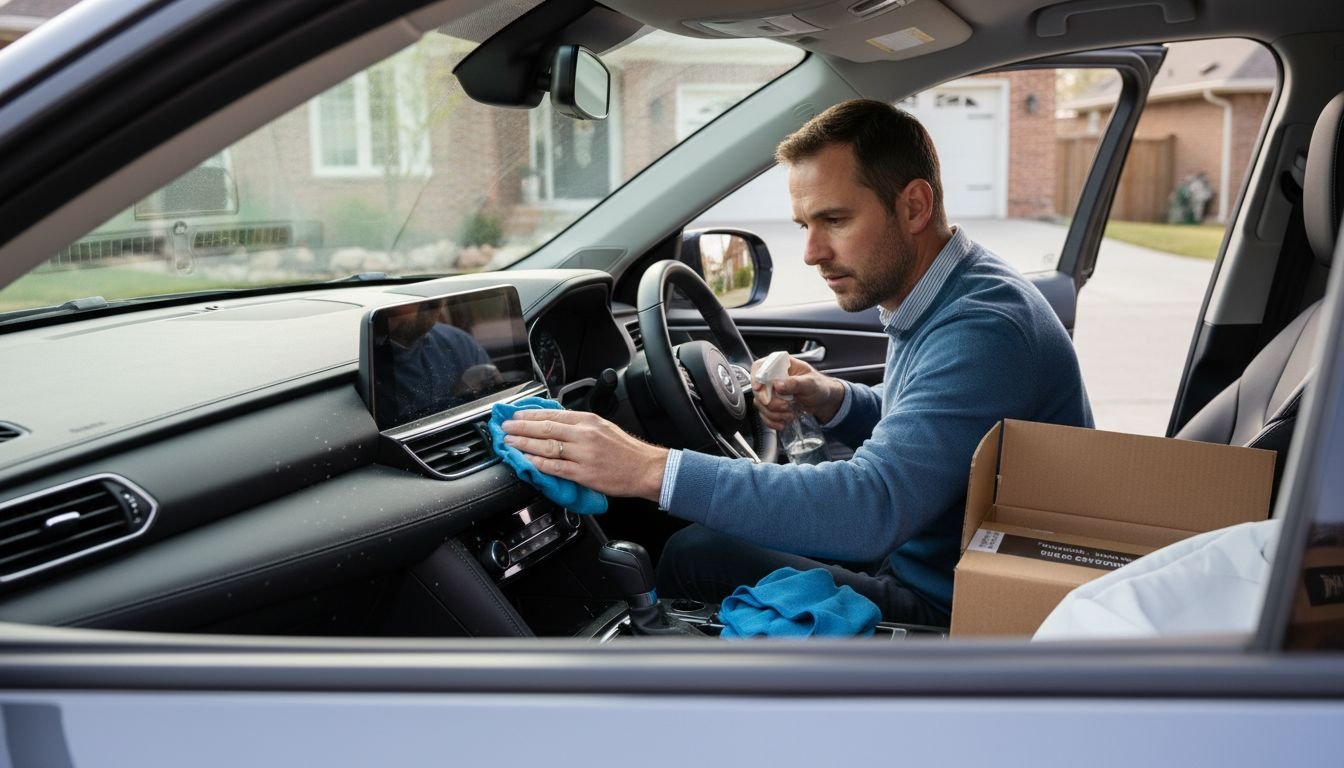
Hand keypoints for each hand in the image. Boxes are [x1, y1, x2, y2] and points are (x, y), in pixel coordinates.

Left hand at [501, 410, 667, 501]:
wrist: (645, 468)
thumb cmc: (625, 449)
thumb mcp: (603, 426)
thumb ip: (579, 424)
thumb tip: (554, 422)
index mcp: (588, 420)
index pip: (552, 414)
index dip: (530, 415)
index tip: (515, 415)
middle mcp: (584, 434)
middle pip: (545, 428)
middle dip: (521, 428)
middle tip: (505, 428)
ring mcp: (583, 454)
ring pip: (547, 447)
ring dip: (524, 444)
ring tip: (510, 443)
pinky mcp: (584, 473)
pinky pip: (556, 467)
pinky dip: (538, 464)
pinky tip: (527, 461)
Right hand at [749, 355, 845, 429]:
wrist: (824, 401)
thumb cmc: (819, 386)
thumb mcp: (811, 383)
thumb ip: (795, 383)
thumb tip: (778, 385)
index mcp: (781, 365)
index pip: (760, 367)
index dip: (756, 378)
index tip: (760, 389)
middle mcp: (773, 377)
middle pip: (758, 389)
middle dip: (771, 402)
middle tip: (785, 406)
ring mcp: (771, 392)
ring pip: (760, 404)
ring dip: (774, 413)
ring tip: (790, 414)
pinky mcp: (772, 405)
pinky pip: (764, 414)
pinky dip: (772, 421)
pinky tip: (783, 422)